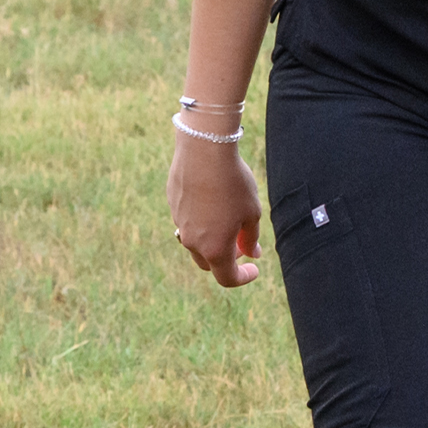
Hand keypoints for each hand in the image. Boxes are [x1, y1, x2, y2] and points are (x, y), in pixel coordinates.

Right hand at [170, 126, 265, 287]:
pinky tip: (212, 197)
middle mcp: (192, 241)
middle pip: (208, 263)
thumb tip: (251, 253)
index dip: (243, 277)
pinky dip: (201, 219)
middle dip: (226, 259)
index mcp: (214, 249)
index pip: (227, 278)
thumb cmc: (233, 183)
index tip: (254, 268)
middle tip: (241, 243)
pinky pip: (187, 220)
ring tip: (228, 217)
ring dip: (212, 238)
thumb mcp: (251, 212)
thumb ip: (250, 238)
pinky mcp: (173, 204)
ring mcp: (179, 223)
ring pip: (195, 241)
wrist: (204, 150)